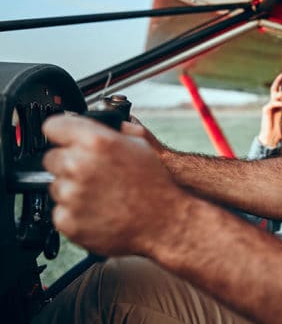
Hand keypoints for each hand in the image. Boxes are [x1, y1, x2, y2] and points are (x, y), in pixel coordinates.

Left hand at [42, 115, 187, 256]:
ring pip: (56, 185)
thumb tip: (89, 126)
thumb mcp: (139, 145)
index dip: (62, 133)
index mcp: (95, 142)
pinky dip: (75, 212)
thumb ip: (108, 133)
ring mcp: (71, 195)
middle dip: (69, 163)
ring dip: (72, 189)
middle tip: (93, 173)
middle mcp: (79, 166)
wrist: (163, 222)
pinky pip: (60, 210)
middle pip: (52, 158)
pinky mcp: (68, 220)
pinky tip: (98, 210)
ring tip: (101, 195)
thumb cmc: (154, 185)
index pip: (53, 126)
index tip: (65, 139)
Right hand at [258, 73, 281, 147]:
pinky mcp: (266, 111)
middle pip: (274, 89)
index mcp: (278, 105)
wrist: (271, 138)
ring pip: (274, 96)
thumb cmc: (280, 129)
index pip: (280, 92)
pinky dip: (279, 103)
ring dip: (281, 93)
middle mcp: (272, 104)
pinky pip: (272, 104)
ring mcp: (269, 107)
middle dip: (278, 81)